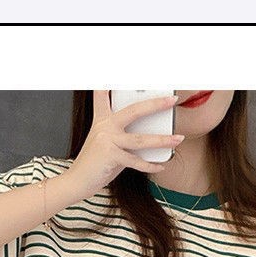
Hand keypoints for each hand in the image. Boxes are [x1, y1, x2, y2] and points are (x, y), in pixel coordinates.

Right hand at [65, 91, 183, 198]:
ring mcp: (107, 140)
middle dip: (156, 104)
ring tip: (178, 139)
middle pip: (134, 111)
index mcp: (102, 119)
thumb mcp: (107, 143)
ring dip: (162, 140)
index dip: (110, 83)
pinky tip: (161, 166)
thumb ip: (124, 136)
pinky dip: (150, 165)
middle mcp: (105, 126)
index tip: (118, 75)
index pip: (103, 95)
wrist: (77, 181)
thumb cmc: (95, 163)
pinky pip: (136, 161)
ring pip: (141, 139)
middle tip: (172, 100)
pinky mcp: (111, 156)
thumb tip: (151, 136)